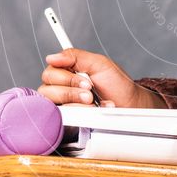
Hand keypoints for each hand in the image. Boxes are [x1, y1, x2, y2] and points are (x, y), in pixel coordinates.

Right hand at [37, 47, 165, 108]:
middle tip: (90, 90)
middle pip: (47, 88)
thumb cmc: (117, 85)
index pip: (50, 71)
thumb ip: (76, 56)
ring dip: (75, 101)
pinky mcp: (67, 120)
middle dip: (72, 90)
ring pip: (52, 103)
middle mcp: (61, 88)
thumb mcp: (99, 64)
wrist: (129, 105)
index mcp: (67, 72)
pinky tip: (90, 111)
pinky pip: (60, 117)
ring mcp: (63, 105)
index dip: (65, 76)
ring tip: (92, 101)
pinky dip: (78, 113)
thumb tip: (52, 57)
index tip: (85, 78)